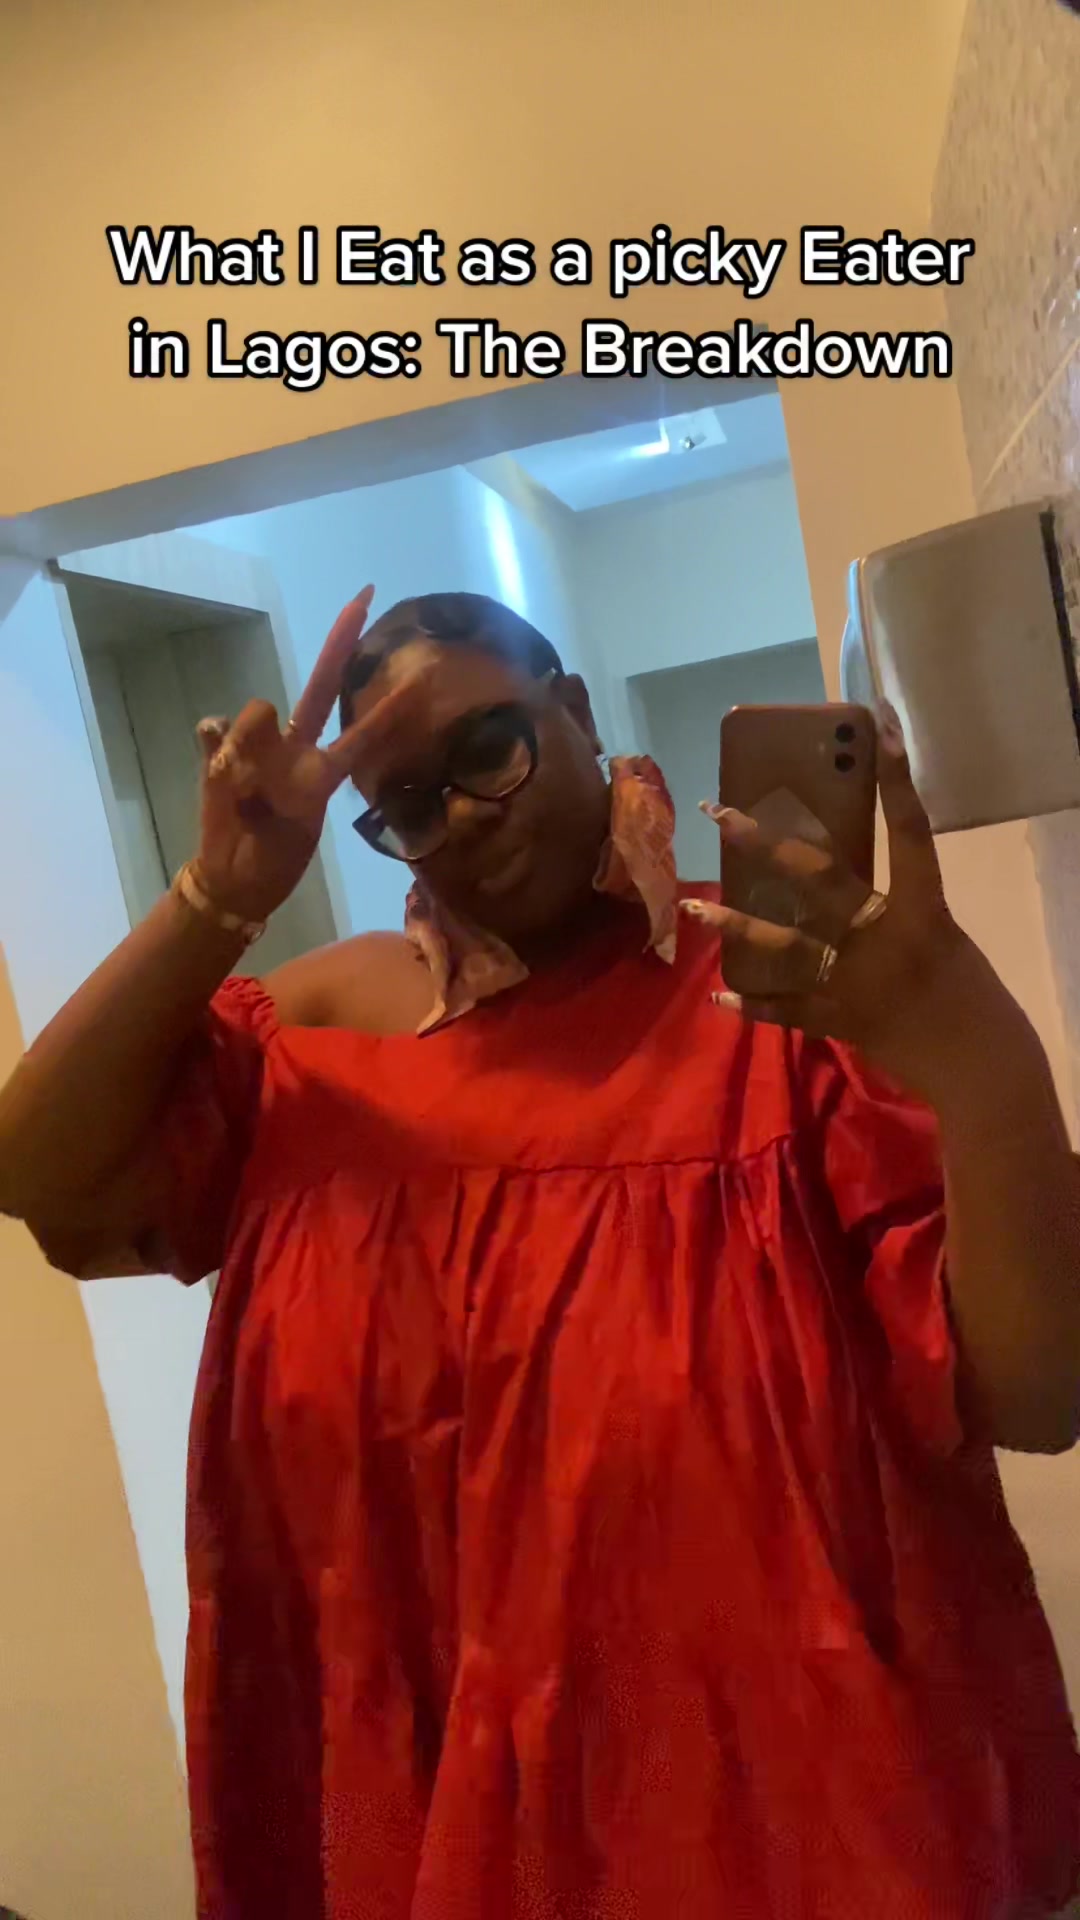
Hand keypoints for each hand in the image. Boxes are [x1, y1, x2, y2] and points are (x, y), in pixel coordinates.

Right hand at [191, 586, 416, 922]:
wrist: (233, 878)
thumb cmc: (273, 856)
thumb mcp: (293, 824)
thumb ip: (285, 777)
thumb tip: (252, 724)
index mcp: (322, 771)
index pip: (361, 731)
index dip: (390, 706)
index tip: (423, 677)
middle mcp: (294, 750)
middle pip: (320, 687)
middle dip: (341, 642)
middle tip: (366, 596)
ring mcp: (257, 749)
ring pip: (255, 716)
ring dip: (248, 744)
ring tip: (244, 791)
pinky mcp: (221, 755)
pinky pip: (215, 730)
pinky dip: (216, 741)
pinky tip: (216, 757)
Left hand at [682, 707, 1013, 1099]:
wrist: (981, 1065)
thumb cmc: (972, 995)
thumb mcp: (943, 936)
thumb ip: (898, 908)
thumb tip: (842, 889)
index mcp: (925, 909)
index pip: (911, 832)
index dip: (896, 781)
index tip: (879, 728)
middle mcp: (884, 936)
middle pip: (818, 878)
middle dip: (765, 843)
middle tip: (719, 812)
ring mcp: (857, 979)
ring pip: (785, 944)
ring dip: (736, 924)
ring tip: (693, 907)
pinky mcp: (840, 1020)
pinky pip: (786, 1010)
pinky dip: (753, 1004)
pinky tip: (718, 996)